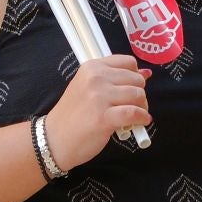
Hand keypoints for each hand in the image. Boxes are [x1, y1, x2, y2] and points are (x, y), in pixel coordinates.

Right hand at [44, 54, 152, 169]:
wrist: (55, 139)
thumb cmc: (74, 115)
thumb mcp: (88, 88)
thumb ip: (114, 79)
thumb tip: (147, 73)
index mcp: (92, 67)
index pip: (128, 62)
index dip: (135, 76)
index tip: (130, 88)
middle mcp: (96, 78)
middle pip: (137, 79)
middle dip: (140, 94)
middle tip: (132, 106)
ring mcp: (99, 97)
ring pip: (138, 95)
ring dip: (142, 107)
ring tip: (133, 116)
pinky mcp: (104, 117)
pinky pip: (135, 113)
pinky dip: (142, 118)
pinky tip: (139, 123)